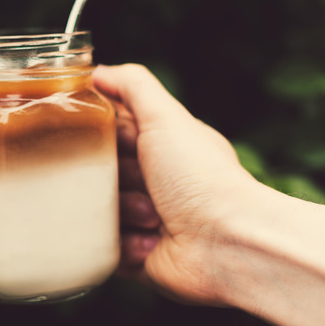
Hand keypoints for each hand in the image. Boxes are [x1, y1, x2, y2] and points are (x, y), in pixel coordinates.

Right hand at [93, 64, 255, 304]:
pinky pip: (105, 245)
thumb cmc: (201, 178)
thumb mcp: (166, 118)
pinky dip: (124, 243)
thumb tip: (97, 72)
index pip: (109, 132)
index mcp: (161, 147)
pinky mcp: (136, 254)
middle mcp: (153, 181)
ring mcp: (143, 218)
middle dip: (112, 176)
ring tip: (153, 216)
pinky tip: (151, 242)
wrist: (227, 244)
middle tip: (137, 179)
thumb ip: (132, 85)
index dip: (101, 134)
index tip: (103, 137)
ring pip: (98, 209)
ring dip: (122, 211)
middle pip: (98, 171)